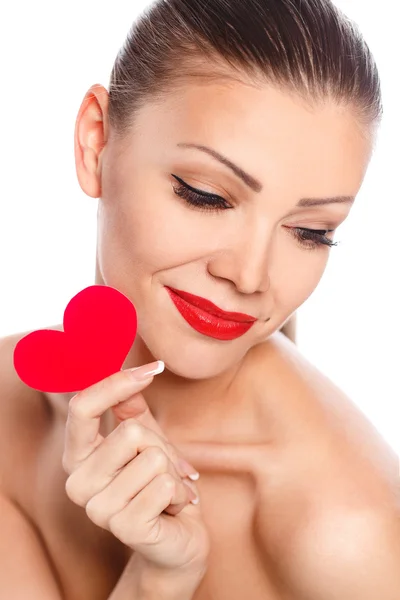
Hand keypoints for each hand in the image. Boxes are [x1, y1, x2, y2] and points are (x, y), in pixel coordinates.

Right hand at [62, 361, 209, 573]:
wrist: (177, 539)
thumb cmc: (158, 484)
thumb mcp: (146, 439)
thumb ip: (133, 409)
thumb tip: (138, 369)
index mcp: (77, 456)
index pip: (82, 406)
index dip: (116, 383)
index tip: (154, 369)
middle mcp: (78, 483)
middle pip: (131, 431)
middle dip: (162, 445)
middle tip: (167, 467)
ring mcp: (98, 508)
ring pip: (153, 458)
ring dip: (174, 472)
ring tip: (168, 490)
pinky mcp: (125, 527)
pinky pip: (166, 484)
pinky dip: (181, 492)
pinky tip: (172, 507)